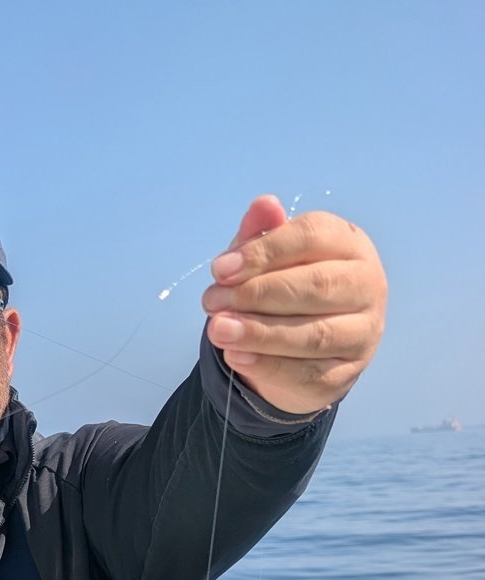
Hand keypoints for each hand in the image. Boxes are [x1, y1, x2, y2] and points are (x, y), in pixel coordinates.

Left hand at [201, 195, 386, 414]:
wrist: (300, 349)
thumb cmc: (285, 288)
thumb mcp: (267, 259)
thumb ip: (262, 236)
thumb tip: (263, 205)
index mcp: (350, 244)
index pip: (313, 237)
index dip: (264, 251)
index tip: (220, 270)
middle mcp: (367, 285)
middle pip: (317, 285)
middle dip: (257, 294)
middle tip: (212, 302)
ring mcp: (363, 332)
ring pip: (315, 334)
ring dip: (260, 333)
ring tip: (218, 330)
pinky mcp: (346, 373)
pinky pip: (308, 373)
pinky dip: (268, 366)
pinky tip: (236, 356)